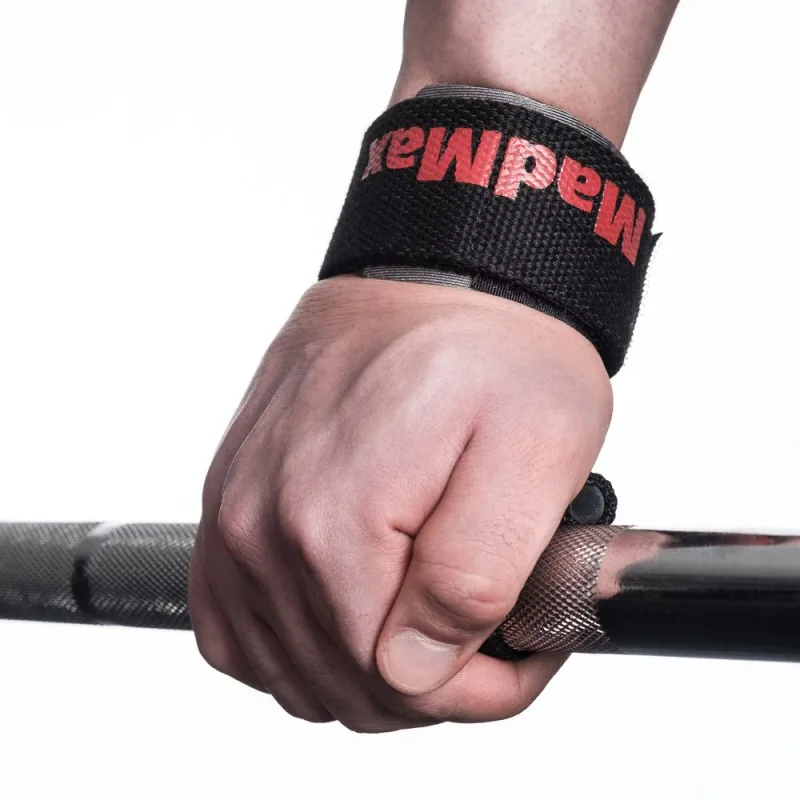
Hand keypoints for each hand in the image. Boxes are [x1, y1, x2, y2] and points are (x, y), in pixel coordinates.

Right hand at [188, 274, 611, 732]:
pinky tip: (344, 613)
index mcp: (336, 522)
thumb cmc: (494, 351)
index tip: (521, 646)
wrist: (443, 279)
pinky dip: (288, 641)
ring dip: (363, 664)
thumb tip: (415, 670)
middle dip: (428, 679)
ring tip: (427, 612)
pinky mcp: (229, 498)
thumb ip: (472, 581)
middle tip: (486, 628)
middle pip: (338, 680)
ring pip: (287, 663)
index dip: (475, 690)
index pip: (393, 682)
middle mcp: (262, 522)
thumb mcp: (534, 457)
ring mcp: (234, 510)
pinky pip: (232, 621)